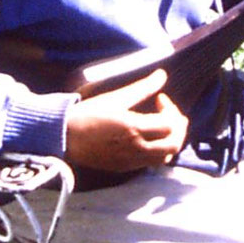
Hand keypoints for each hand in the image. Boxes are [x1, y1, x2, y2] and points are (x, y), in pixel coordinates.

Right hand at [64, 67, 188, 174]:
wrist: (65, 137)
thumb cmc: (87, 114)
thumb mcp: (115, 98)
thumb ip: (142, 88)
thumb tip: (162, 74)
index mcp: (133, 128)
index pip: (169, 124)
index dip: (171, 110)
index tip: (160, 99)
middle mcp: (136, 148)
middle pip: (173, 144)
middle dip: (178, 128)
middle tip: (171, 115)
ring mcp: (131, 161)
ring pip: (165, 157)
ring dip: (171, 141)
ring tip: (164, 127)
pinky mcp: (124, 168)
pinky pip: (151, 164)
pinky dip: (159, 152)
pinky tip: (151, 139)